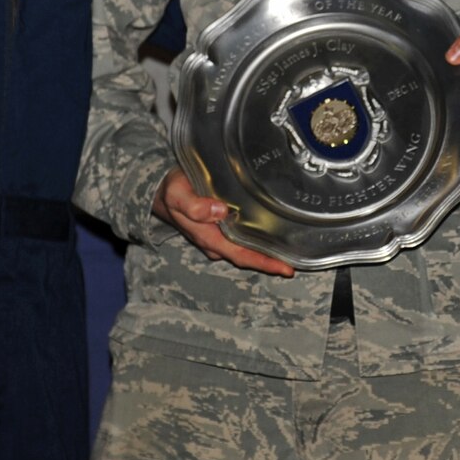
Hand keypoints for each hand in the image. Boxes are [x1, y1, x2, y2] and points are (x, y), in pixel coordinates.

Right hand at [154, 167, 294, 276]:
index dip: (264, 263)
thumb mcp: (178, 194)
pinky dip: (259, 240)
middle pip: (248, 256)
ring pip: (247, 249)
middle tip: (298, 262)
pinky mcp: (222, 229)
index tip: (285, 268)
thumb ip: (195, 205)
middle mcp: (216, 242)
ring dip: (267, 252)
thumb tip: (220, 212)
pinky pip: (244, 239)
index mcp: (208, 238)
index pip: (241, 255)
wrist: (162, 191)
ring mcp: (219, 238)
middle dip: (272, 262)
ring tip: (292, 252)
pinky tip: (274, 236)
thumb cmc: (172, 191)